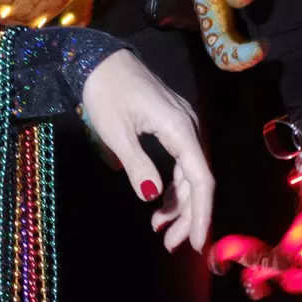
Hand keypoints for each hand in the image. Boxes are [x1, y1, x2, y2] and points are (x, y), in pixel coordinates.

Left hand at [78, 50, 212, 252]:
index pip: (200, 179)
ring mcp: (182, 124)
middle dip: (188, 215)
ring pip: (190, 172)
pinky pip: (181, 161)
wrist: (100, 57)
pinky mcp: (172, 124)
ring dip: (179, 203)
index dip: (201, 213)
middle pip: (198, 179)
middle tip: (171, 244)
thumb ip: (137, 165)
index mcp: (179, 127)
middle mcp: (188, 126)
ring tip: (161, 231)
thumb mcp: (115, 132)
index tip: (198, 243)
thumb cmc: (104, 90)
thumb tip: (151, 197)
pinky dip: (172, 185)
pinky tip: (158, 204)